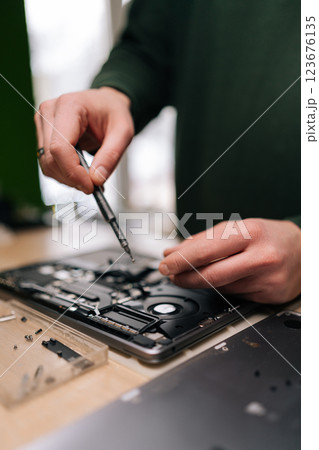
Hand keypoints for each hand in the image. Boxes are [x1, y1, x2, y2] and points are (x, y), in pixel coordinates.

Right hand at [34, 87, 133, 193]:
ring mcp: (43, 124)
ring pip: (47, 164)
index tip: (90, 186)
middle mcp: (50, 112)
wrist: (106, 103)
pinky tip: (80, 173)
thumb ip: (111, 156)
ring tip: (89, 179)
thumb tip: (96, 179)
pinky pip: (48, 163)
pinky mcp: (43, 136)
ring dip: (67, 178)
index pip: (60, 147)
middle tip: (93, 186)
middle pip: (51, 158)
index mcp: (69, 106)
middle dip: (72, 178)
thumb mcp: (123, 132)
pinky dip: (64, 174)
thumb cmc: (113, 112)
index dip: (73, 172)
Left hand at [159, 218, 300, 303]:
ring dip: (200, 282)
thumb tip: (173, 252)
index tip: (166, 264)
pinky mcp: (269, 295)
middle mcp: (261, 257)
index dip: (182, 260)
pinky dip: (221, 288)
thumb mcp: (238, 228)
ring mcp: (267, 279)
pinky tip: (220, 280)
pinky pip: (234, 295)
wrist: (305, 251)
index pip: (208, 250)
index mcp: (251, 233)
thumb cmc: (268, 236)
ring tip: (190, 275)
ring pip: (221, 287)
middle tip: (171, 275)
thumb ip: (203, 240)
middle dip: (185, 277)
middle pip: (212, 275)